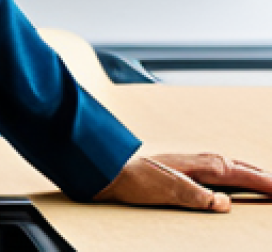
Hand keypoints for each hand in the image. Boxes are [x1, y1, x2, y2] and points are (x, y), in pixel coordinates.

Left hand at [94, 152, 271, 211]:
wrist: (109, 171)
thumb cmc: (136, 181)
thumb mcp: (168, 191)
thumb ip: (198, 196)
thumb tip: (225, 203)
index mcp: (196, 166)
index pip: (236, 173)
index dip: (260, 181)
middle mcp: (194, 161)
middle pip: (234, 166)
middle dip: (259, 175)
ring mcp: (187, 163)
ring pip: (225, 166)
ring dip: (245, 172)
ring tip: (262, 179)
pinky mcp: (179, 169)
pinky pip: (213, 170)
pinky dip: (229, 173)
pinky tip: (227, 179)